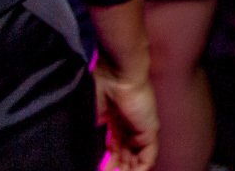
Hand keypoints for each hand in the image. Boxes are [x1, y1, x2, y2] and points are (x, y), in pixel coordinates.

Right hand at [88, 0, 157, 170]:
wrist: (118, 73)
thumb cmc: (101, 87)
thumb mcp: (92, 114)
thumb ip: (93, 131)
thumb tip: (85, 149)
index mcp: (116, 122)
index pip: (113, 148)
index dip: (106, 162)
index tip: (96, 169)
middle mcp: (130, 126)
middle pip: (125, 156)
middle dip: (114, 168)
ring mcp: (141, 128)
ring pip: (136, 159)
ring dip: (125, 170)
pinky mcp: (149, 130)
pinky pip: (147, 156)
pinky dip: (138, 169)